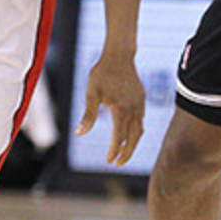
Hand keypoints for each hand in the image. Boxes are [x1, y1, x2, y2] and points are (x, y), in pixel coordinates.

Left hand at [75, 52, 144, 166]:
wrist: (119, 55)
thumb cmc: (102, 73)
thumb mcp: (91, 94)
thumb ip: (88, 116)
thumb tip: (79, 133)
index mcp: (122, 111)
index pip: (120, 138)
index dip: (115, 152)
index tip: (109, 161)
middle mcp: (134, 110)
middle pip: (133, 139)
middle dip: (126, 154)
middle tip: (117, 164)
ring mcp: (140, 104)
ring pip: (140, 130)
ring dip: (133, 144)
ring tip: (125, 152)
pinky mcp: (142, 99)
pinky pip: (142, 120)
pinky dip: (137, 131)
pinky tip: (131, 132)